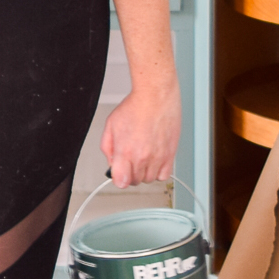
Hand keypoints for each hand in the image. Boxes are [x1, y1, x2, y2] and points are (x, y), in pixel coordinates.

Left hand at [101, 75, 181, 189]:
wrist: (155, 96)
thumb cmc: (135, 106)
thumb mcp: (110, 126)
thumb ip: (108, 148)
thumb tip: (112, 163)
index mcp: (125, 151)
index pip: (121, 182)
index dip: (118, 178)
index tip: (119, 172)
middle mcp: (142, 157)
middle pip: (134, 181)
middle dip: (130, 173)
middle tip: (130, 160)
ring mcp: (158, 157)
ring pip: (149, 179)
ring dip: (144, 172)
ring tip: (143, 157)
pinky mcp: (170, 154)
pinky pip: (164, 175)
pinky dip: (158, 171)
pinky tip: (154, 160)